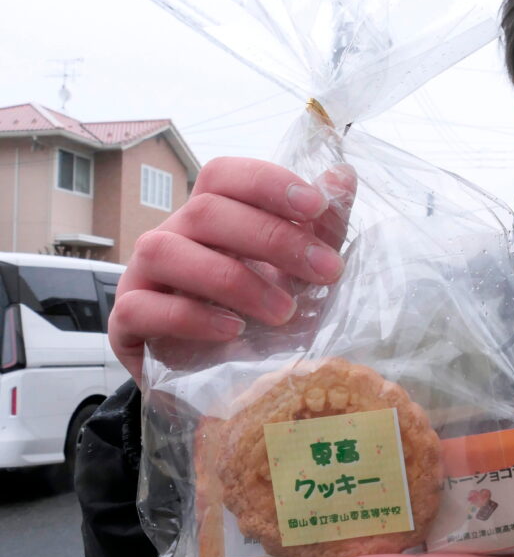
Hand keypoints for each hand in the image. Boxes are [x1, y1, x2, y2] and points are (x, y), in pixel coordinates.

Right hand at [109, 156, 355, 381]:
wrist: (219, 381)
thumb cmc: (259, 314)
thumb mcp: (298, 272)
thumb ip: (320, 228)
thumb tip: (344, 175)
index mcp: (211, 215)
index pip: (223, 175)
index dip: (267, 182)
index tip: (316, 206)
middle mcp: (172, 236)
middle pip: (206, 211)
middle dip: (273, 239)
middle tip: (325, 272)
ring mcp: (142, 277)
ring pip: (166, 251)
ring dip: (233, 279)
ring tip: (283, 312)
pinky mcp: (126, 323)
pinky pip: (141, 307)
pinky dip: (191, 316)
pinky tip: (233, 331)